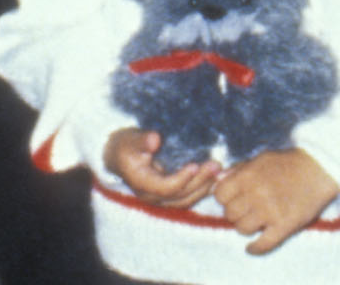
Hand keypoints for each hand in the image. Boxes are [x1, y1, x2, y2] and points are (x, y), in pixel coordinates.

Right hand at [102, 128, 222, 210]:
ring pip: (186, 200)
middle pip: (180, 196)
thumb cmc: (126, 146)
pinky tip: (216, 177)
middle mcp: (152, 196)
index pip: (164, 188)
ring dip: (204, 187)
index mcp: (142, 184)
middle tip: (216, 165)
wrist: (119, 157)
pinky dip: (203, 188)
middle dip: (200, 181)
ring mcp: (161, 198)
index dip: (181, 179)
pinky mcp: (170, 195)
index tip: (195, 165)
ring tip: (220, 171)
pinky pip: (188, 197)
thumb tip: (155, 139)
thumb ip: (142, 140)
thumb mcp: (130, 140)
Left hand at [212, 148, 339, 253]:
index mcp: (248, 176)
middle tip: (246, 210)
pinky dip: (255, 248)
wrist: (320, 169)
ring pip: (242, 229)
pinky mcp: (284, 225)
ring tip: (254, 222)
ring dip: (246, 227)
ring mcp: (270, 211)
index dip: (224, 198)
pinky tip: (252, 247)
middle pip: (230, 214)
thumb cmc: (289, 163)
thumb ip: (239, 169)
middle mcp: (256, 193)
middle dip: (235, 212)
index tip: (233, 198)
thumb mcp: (261, 158)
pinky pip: (262, 244)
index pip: (220, 195)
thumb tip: (220, 179)